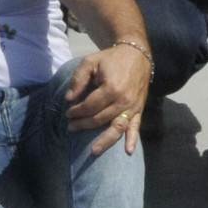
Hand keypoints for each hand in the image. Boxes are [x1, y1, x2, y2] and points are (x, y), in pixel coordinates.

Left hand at [64, 42, 151, 156]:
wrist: (137, 55)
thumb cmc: (111, 59)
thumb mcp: (90, 62)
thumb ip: (78, 80)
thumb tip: (68, 99)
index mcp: (111, 88)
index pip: (89, 106)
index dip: (76, 111)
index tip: (68, 113)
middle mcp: (123, 100)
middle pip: (100, 119)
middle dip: (83, 125)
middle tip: (71, 127)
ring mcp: (132, 107)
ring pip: (117, 128)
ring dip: (104, 140)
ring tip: (93, 151)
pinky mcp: (139, 110)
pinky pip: (135, 127)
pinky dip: (133, 140)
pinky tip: (128, 152)